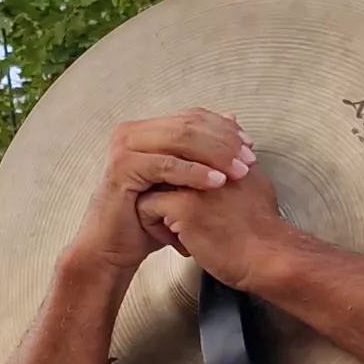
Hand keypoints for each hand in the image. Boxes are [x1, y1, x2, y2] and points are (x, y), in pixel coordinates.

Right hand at [66, 111, 253, 275]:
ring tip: (239, 171)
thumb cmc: (147, 217)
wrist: (113, 247)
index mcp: (146, 130)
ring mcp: (125, 147)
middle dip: (225, 141)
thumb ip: (202, 152)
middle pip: (189, 124)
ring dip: (215, 154)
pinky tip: (216, 182)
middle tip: (249, 158)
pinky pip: (166, 165)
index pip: (193, 117)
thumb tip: (233, 118)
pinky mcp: (123, 168)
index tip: (250, 146)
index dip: (225, 129)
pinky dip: (194, 172)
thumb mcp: (180, 182)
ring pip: (180, 139)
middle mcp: (132, 132)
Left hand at [136, 156, 301, 285]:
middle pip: (163, 164)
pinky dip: (154, 226)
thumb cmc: (262, 230)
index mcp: (223, 155)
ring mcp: (194, 183)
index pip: (182, 151)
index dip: (176, 175)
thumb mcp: (254, 182)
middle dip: (161, 186)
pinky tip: (180, 243)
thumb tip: (229, 125)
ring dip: (158, 207)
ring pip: (150, 182)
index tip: (182, 197)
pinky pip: (147, 206)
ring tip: (179, 230)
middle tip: (172, 213)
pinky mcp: (183, 206)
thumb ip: (235, 159)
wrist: (269, 258)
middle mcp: (207, 164)